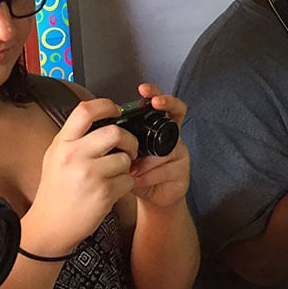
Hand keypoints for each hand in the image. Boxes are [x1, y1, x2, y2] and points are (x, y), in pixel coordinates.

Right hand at [27, 98, 139, 254]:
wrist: (50, 226)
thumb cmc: (55, 192)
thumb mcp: (55, 157)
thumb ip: (75, 139)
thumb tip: (104, 120)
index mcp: (62, 143)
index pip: (85, 110)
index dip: (106, 106)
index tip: (116, 111)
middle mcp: (74, 156)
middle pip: (115, 132)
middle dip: (128, 140)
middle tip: (128, 148)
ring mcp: (90, 174)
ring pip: (125, 158)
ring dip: (126, 166)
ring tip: (114, 174)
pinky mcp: (104, 193)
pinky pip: (128, 179)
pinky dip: (125, 184)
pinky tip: (112, 190)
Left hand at [129, 83, 190, 209]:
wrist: (151, 198)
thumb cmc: (135, 175)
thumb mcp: (124, 156)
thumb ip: (118, 144)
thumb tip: (105, 134)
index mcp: (155, 129)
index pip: (160, 104)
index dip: (155, 94)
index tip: (144, 90)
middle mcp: (170, 136)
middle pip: (177, 111)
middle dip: (167, 103)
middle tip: (156, 102)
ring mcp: (179, 152)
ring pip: (165, 148)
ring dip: (145, 160)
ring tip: (131, 169)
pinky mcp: (183, 170)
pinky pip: (166, 169)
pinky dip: (149, 176)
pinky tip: (138, 181)